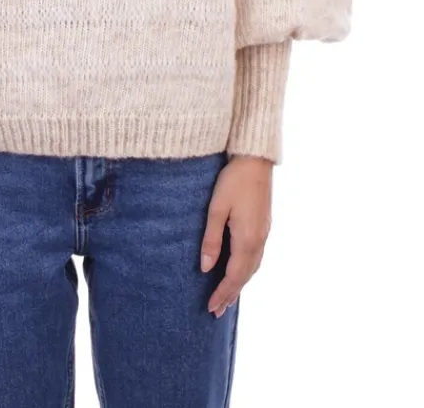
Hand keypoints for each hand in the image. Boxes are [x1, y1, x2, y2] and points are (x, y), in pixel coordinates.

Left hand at [200, 155, 272, 316]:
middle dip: (231, 294)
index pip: (234, 276)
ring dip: (240, 284)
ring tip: (227, 296)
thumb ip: (211, 239)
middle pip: (245, 276)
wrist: (255, 159)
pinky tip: (240, 269)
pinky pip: (256, 256)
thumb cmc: (233, 180)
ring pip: (253, 267)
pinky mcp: (264, 225)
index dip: (222, 293)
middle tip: (217, 311)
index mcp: (247, 239)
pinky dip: (247, 270)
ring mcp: (264, 233)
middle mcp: (259, 240)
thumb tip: (206, 268)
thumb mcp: (216, 209)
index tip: (211, 308)